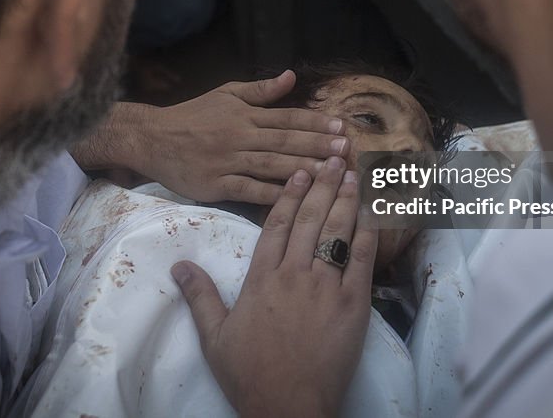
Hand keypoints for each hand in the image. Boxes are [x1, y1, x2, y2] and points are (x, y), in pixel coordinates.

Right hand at [136, 70, 349, 203]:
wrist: (151, 138)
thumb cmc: (192, 116)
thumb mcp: (225, 94)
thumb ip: (260, 90)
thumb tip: (291, 76)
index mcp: (244, 114)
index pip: (286, 117)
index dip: (315, 122)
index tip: (340, 126)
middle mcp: (239, 136)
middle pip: (284, 141)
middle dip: (317, 145)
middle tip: (346, 150)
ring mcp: (227, 161)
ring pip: (270, 166)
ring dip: (302, 169)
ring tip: (330, 172)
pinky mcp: (215, 185)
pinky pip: (247, 189)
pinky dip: (270, 194)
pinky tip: (294, 197)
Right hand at [172, 160, 377, 417]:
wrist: (287, 407)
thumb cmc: (249, 374)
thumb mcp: (214, 336)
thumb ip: (200, 295)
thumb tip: (179, 265)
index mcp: (262, 279)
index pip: (276, 224)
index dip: (290, 195)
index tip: (300, 172)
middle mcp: (294, 274)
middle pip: (310, 219)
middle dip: (324, 185)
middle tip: (335, 158)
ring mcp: (326, 288)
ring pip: (337, 232)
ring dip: (347, 200)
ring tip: (354, 174)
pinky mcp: (353, 305)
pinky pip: (362, 261)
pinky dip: (368, 234)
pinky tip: (374, 214)